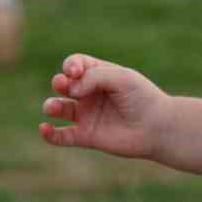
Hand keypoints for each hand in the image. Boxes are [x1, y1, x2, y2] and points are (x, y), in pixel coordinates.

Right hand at [40, 53, 172, 160]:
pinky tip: (44, 129)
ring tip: (53, 107)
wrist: (157, 127)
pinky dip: (49, 134)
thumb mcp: (121, 77)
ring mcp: (87, 115)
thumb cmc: (142, 98)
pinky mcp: (86, 136)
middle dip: (60, 82)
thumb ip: (95, 76)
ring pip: (58, 108)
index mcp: (100, 75)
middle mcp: (90, 94)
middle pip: (63, 84)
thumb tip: (70, 88)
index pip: (76, 65)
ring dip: (51, 106)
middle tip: (67, 86)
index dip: (70, 66)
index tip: (75, 72)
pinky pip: (61, 136)